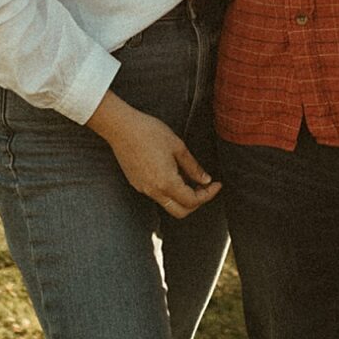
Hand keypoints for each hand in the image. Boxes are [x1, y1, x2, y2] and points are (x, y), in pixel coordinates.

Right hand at [88, 94, 220, 218]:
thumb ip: (193, 167)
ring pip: (168, 204)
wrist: (121, 127)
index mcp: (167, 182)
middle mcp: (154, 191)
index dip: (209, 194)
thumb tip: (205, 180)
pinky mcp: (137, 184)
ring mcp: (143, 189)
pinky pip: (157, 196)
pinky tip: (174, 175)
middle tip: (205, 187)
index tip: (217, 184)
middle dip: (196, 202)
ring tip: (191, 179)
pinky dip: (170, 192)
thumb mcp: (178, 147)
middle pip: (181, 211)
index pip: (193, 200)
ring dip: (183, 197)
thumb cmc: (150, 132)